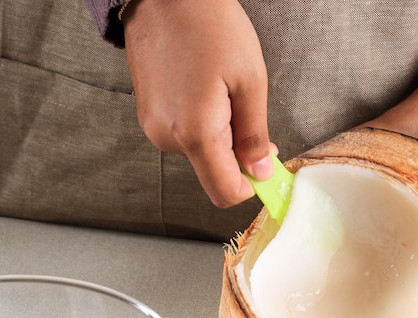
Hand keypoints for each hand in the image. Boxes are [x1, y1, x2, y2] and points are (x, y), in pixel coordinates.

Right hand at [122, 0, 274, 206]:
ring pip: (200, 153)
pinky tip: (207, 91)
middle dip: (239, 156)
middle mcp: (167, 138)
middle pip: (214, 172)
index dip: (252, 188)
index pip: (224, 191)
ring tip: (223, 93)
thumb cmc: (209, 26)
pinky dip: (203, 125)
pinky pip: (184, 135)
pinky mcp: (148, 115)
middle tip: (250, 116)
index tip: (269, 172)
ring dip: (221, 136)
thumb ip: (254, 135)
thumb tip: (260, 171)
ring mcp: (154, 126)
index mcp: (195, 133)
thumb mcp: (250, 81)